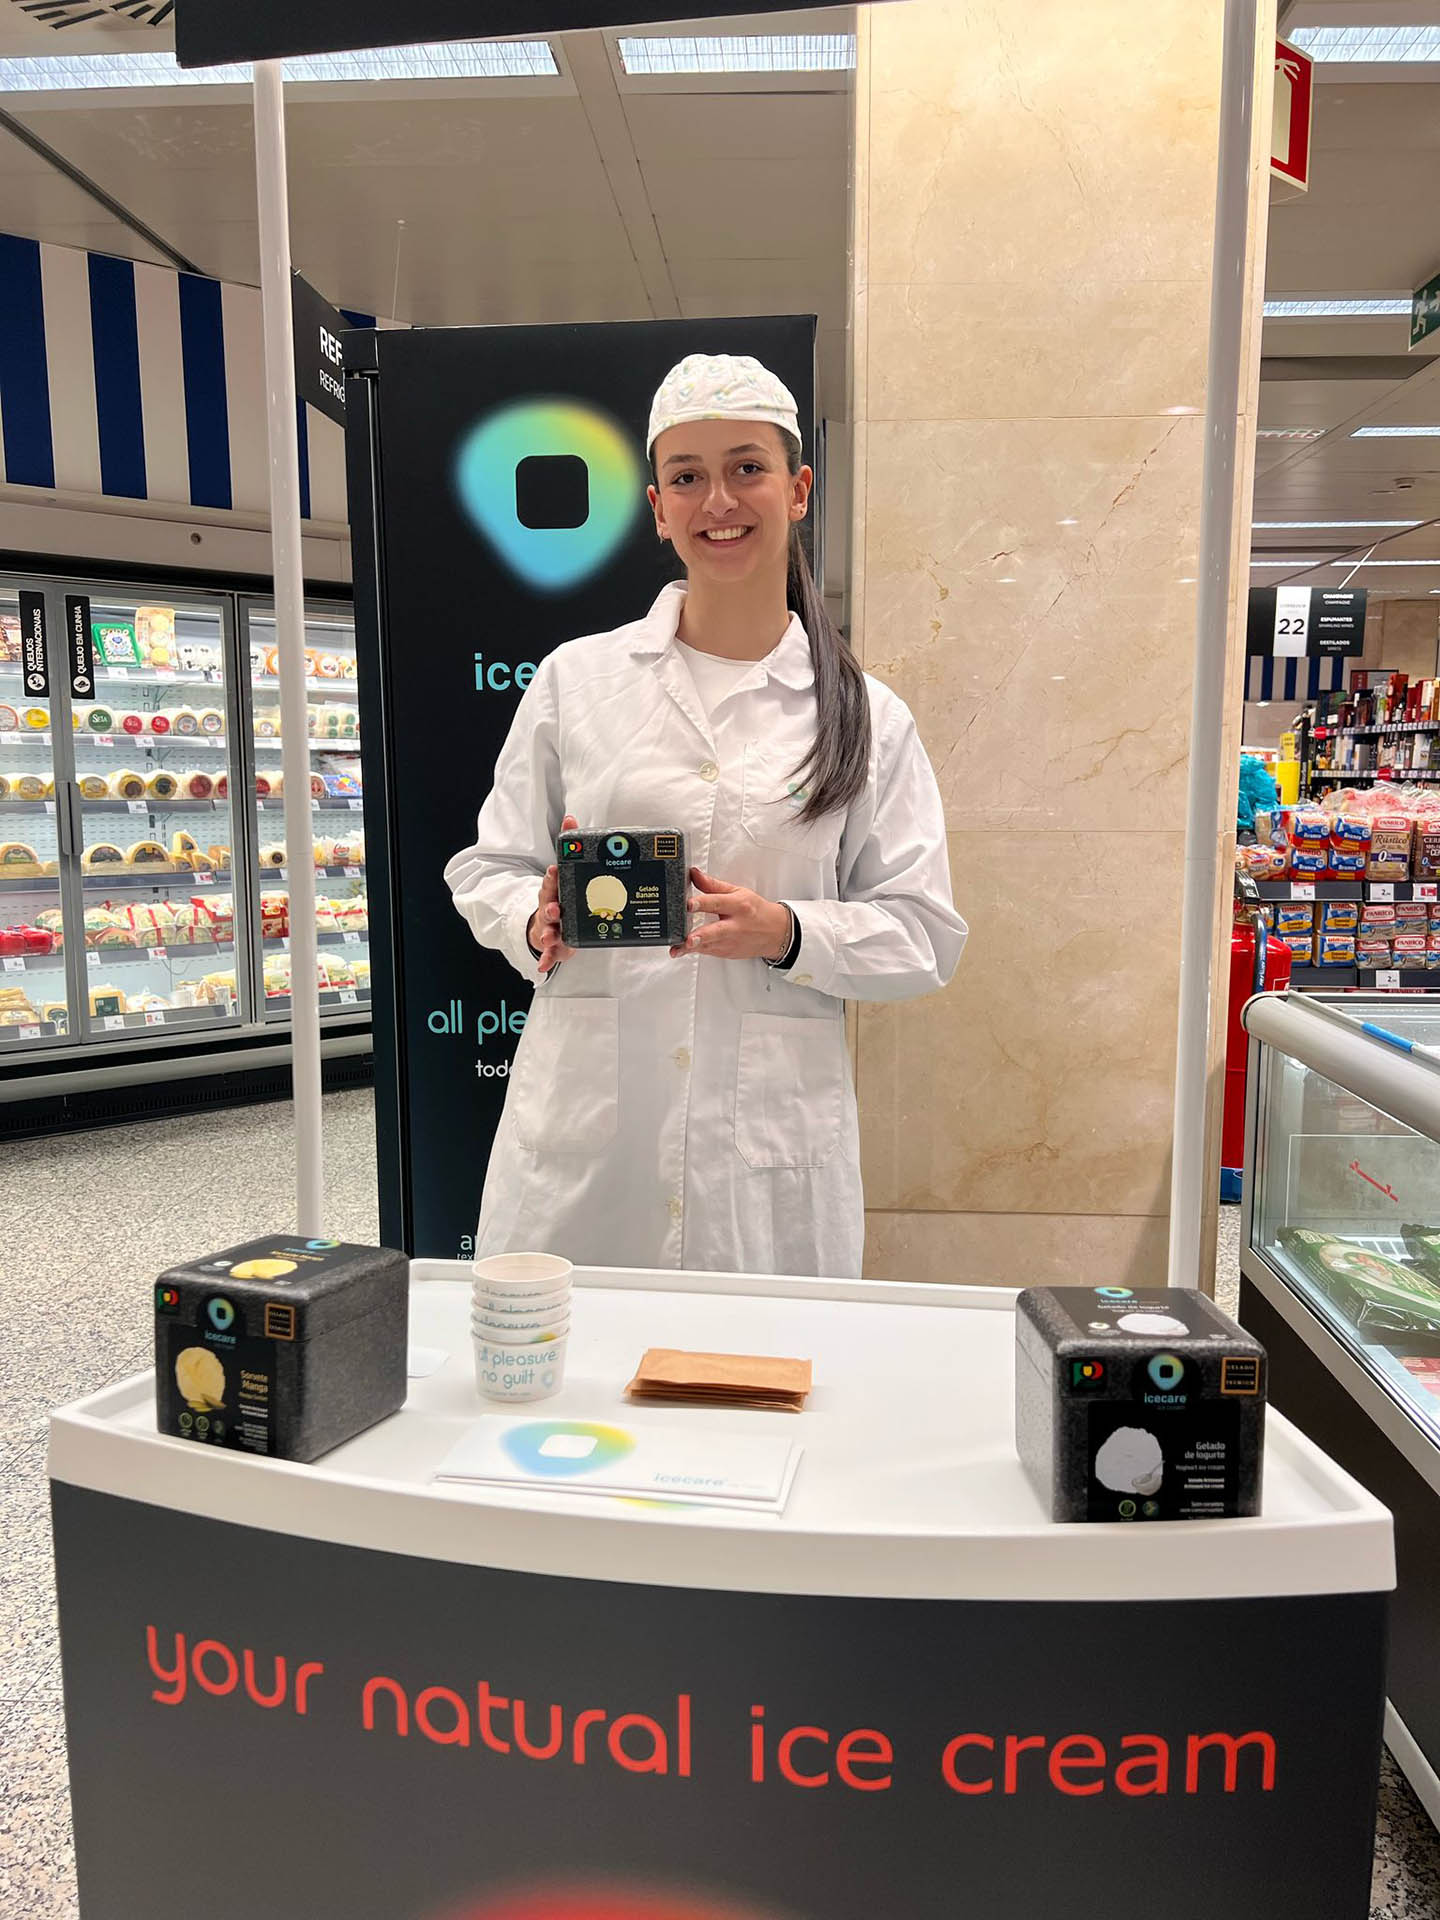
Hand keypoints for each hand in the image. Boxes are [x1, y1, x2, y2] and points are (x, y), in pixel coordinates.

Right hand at [529, 814, 578, 973]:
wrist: (550, 923)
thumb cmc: (561, 896)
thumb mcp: (565, 875)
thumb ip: (568, 846)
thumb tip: (571, 818)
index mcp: (554, 891)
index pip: (552, 882)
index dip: (552, 878)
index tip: (554, 871)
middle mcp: (549, 909)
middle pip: (547, 907)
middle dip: (550, 908)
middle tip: (555, 908)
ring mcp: (549, 928)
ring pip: (547, 930)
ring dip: (548, 934)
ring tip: (551, 937)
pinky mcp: (554, 945)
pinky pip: (549, 953)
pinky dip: (546, 959)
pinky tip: (543, 967)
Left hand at [671, 867, 791, 961]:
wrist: (776, 932)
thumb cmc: (755, 910)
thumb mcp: (738, 892)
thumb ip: (713, 885)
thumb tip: (694, 874)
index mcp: (738, 905)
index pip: (718, 902)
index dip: (703, 902)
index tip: (689, 904)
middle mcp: (736, 925)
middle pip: (717, 931)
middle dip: (701, 936)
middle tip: (688, 939)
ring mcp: (731, 942)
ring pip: (709, 946)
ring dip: (692, 948)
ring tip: (677, 949)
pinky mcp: (727, 953)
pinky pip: (708, 951)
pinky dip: (695, 950)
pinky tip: (682, 950)